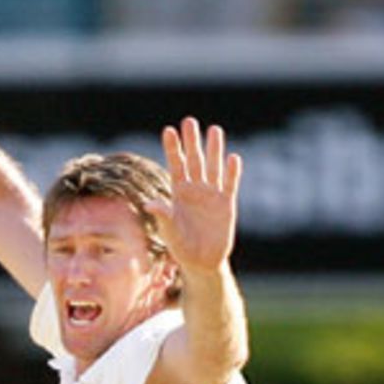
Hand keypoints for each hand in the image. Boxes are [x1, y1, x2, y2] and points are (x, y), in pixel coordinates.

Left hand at [147, 118, 240, 278]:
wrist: (202, 263)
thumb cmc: (181, 248)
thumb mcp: (170, 232)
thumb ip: (163, 216)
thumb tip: (150, 204)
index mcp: (178, 193)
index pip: (175, 165)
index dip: (173, 148)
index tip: (169, 130)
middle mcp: (195, 189)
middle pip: (194, 160)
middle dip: (192, 142)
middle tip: (190, 121)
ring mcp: (212, 195)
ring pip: (213, 167)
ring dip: (214, 149)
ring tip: (215, 130)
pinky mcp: (227, 204)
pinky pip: (229, 184)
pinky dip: (232, 172)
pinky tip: (232, 158)